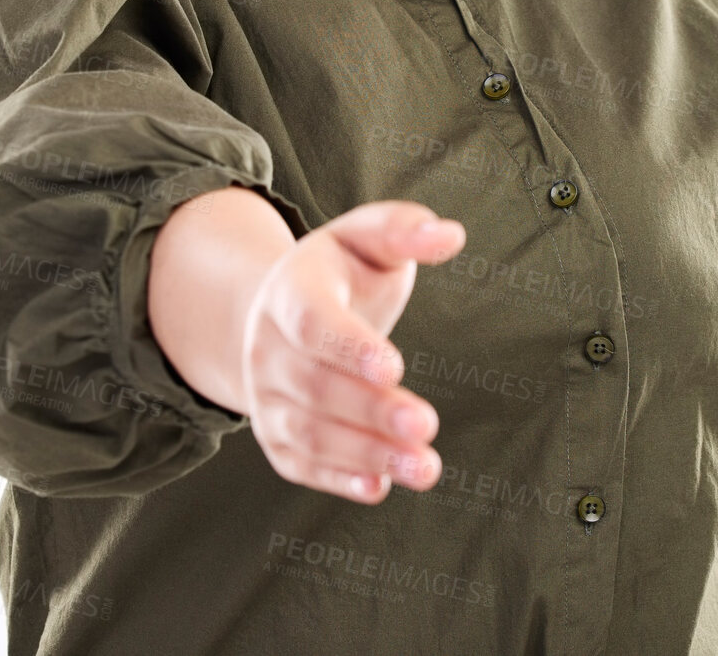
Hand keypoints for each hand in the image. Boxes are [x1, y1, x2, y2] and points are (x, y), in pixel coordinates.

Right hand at [239, 199, 464, 503]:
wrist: (282, 311)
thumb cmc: (342, 270)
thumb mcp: (366, 237)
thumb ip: (404, 230)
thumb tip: (451, 235)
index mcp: (290, 289)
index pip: (312, 320)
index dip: (348, 346)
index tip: (395, 366)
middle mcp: (267, 344)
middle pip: (315, 384)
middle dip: (371, 409)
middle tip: (427, 423)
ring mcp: (266, 395)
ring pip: (309, 432)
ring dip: (366, 453)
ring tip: (425, 466)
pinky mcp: (276, 437)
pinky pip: (303, 465)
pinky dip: (340, 480)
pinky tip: (381, 487)